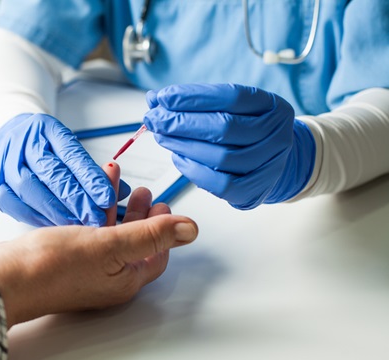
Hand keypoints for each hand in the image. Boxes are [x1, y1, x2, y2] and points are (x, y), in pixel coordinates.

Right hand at [0, 113, 128, 226]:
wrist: (8, 140)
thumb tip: (122, 191)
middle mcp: (22, 142)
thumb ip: (93, 171)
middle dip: (77, 199)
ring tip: (78, 226)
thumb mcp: (70, 148)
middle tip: (97, 219)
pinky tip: (53, 225)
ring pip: (30, 190)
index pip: (71, 155)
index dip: (90, 178)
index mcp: (45, 128)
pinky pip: (15, 205)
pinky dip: (36, 217)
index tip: (107, 198)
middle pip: (50, 173)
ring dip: (57, 211)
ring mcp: (3, 163)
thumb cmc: (45, 147)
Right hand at [0, 162, 197, 327]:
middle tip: (144, 192)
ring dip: (116, 209)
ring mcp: (85, 271)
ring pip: (110, 236)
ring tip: (117, 184)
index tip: (164, 205)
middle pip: (134, 244)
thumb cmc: (51, 267)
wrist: (4, 278)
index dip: (164, 230)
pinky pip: (89, 234)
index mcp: (124, 280)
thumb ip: (151, 235)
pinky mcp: (65, 260)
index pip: (156, 255)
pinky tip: (88, 196)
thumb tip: (190, 230)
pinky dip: (94, 213)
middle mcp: (107, 279)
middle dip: (141, 214)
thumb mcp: (109, 245)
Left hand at [143, 83, 315, 208]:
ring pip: (221, 157)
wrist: (276, 163)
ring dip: (183, 145)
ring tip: (162, 137)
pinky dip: (194, 170)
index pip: (230, 97)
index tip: (162, 97)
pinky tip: (178, 158)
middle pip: (224, 128)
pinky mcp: (254, 191)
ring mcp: (269, 166)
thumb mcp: (231, 108)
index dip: (193, 97)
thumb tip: (155, 99)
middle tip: (154, 119)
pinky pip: (220, 184)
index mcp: (272, 106)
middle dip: (181, 122)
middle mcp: (276, 135)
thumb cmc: (246, 130)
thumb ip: (197, 102)